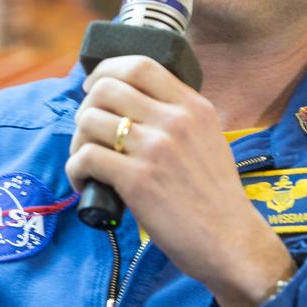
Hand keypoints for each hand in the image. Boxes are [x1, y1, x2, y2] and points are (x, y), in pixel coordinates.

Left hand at [66, 56, 294, 306]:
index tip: (94, 88)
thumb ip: (179, 119)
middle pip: (106, 89)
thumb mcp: (209, 140)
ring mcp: (155, 149)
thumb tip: (130, 109)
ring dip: (77, 140)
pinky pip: (85, 158)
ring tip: (85, 161)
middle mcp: (175, 120)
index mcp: (194, 106)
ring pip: (89, 120)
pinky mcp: (137, 180)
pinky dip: (75, 169)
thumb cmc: (216, 199)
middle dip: (85, 107)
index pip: (140, 64)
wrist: (231, 242)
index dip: (106, 70)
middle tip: (87, 132)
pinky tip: (84, 183)